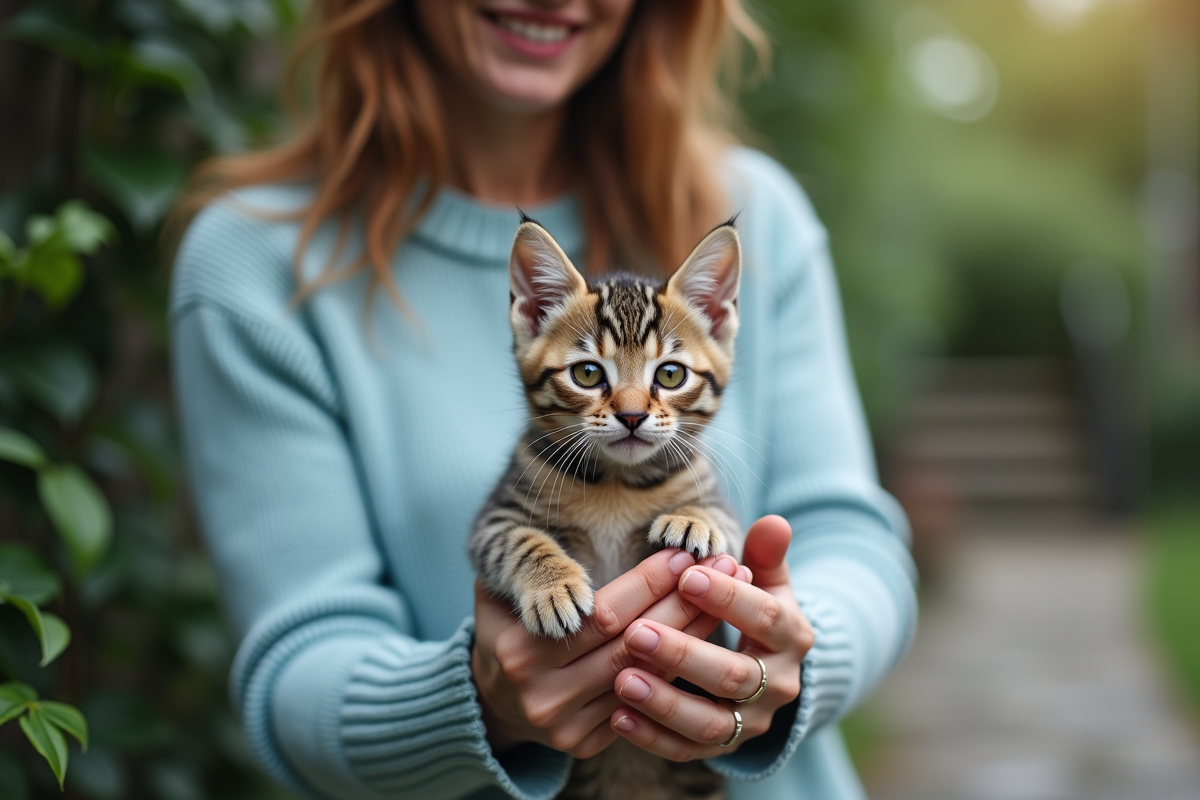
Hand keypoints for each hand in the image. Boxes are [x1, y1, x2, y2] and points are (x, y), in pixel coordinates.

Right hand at [472, 548, 744, 758]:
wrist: (494, 696)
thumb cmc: (509, 623)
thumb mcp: (499, 588)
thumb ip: (527, 561)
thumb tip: (558, 521)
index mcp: (521, 652)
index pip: (602, 614)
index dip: (647, 583)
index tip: (682, 553)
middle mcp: (543, 697)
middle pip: (633, 647)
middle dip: (683, 603)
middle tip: (725, 566)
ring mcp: (566, 727)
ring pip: (647, 676)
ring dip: (695, 633)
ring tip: (730, 594)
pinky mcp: (586, 746)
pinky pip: (646, 703)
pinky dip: (679, 668)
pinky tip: (707, 635)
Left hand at [608, 515, 813, 760]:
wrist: (773, 674)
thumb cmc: (758, 613)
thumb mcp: (769, 582)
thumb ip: (766, 555)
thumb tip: (774, 522)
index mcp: (792, 637)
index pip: (766, 618)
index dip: (729, 599)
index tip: (686, 576)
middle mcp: (778, 686)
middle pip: (735, 677)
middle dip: (684, 655)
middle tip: (637, 632)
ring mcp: (750, 723)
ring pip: (711, 723)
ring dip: (665, 703)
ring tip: (622, 680)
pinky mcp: (722, 748)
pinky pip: (686, 751)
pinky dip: (653, 737)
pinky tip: (618, 716)